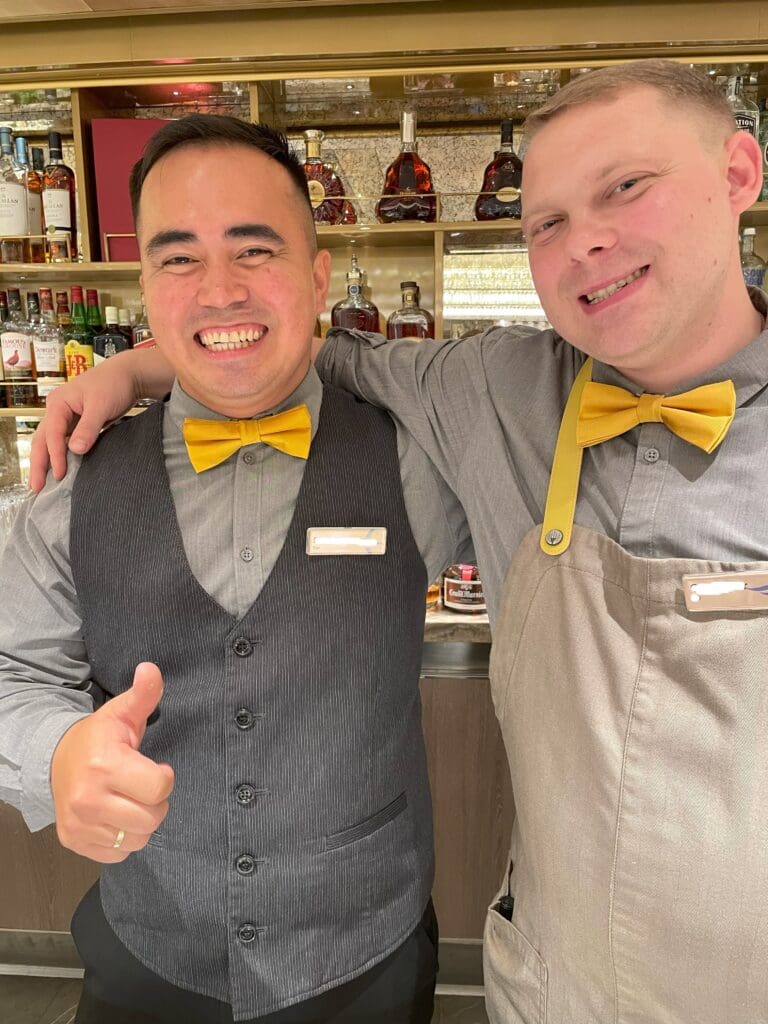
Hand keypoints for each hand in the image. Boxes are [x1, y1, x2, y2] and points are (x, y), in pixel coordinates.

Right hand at [29, 347, 174, 492]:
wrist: (128, 376)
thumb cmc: (113, 384)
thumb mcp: (100, 405)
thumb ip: (88, 428)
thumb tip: (75, 450)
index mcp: (58, 403)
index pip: (52, 434)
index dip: (55, 455)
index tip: (60, 474)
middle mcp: (57, 410)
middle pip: (42, 439)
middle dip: (39, 463)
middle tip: (37, 487)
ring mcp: (66, 417)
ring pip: (51, 442)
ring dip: (47, 461)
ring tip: (43, 483)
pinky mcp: (77, 424)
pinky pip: (65, 442)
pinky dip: (61, 456)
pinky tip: (62, 470)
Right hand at [50, 662, 174, 863]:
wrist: (54, 761)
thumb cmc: (98, 739)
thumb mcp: (120, 713)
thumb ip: (142, 695)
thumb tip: (151, 670)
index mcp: (105, 765)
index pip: (159, 788)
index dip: (164, 778)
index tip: (156, 769)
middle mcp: (88, 798)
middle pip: (151, 818)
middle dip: (156, 803)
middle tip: (143, 788)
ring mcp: (79, 823)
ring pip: (137, 840)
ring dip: (141, 824)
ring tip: (130, 802)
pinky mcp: (75, 841)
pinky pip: (118, 854)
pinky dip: (123, 840)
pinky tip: (116, 818)